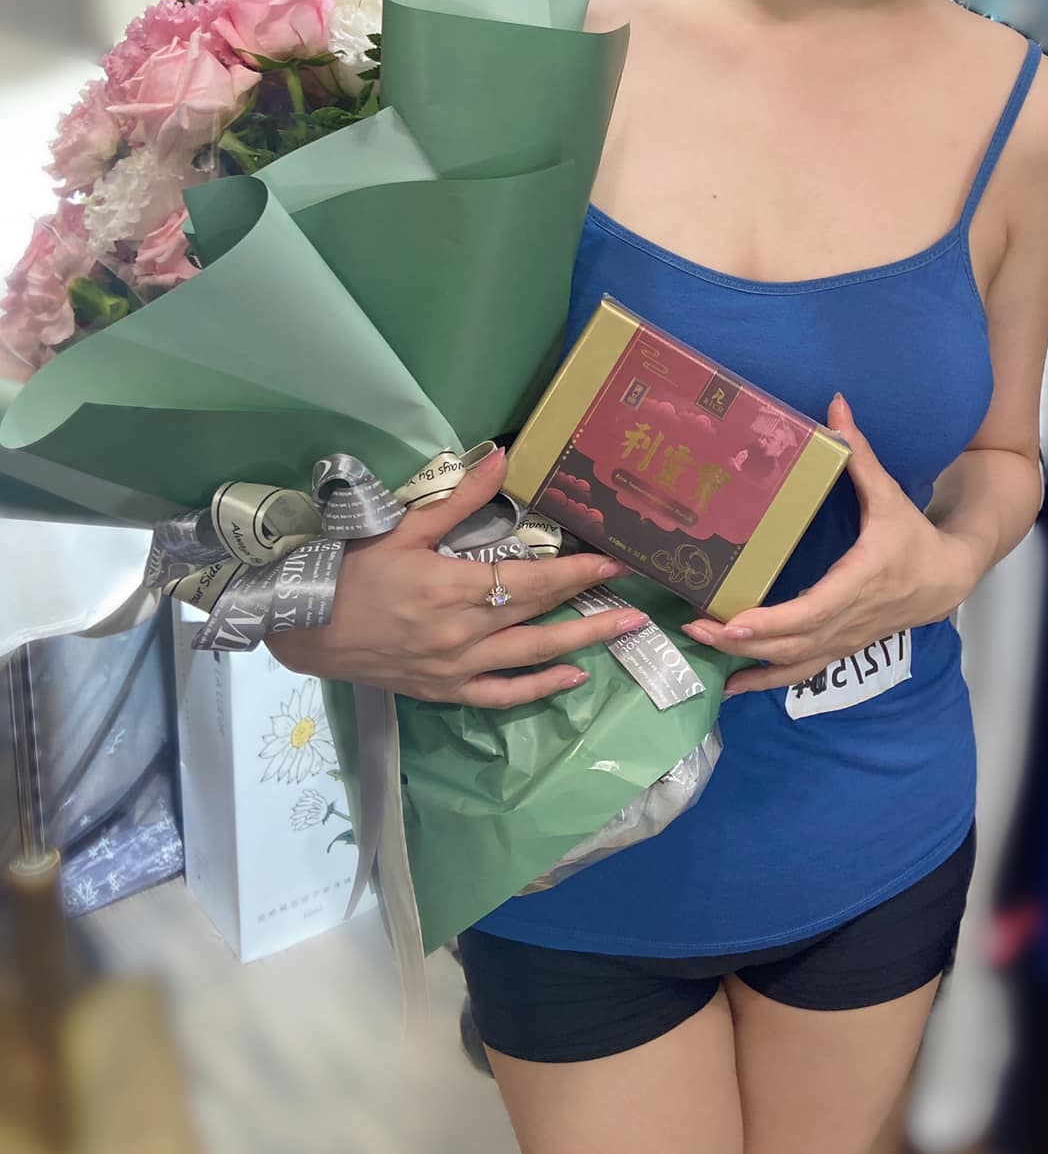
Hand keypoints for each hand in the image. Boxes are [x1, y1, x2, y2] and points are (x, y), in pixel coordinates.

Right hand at [268, 445, 644, 709]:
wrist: (306, 627)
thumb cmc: (353, 571)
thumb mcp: (405, 527)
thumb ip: (460, 497)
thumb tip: (503, 458)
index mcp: (453, 587)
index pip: (532, 579)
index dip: (578, 569)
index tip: (614, 559)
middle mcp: (463, 632)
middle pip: (540, 614)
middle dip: (592, 601)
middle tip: (636, 594)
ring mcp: (456, 667)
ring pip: (533, 657)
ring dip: (582, 643)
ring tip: (623, 631)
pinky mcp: (445, 691)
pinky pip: (502, 695)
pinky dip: (539, 689)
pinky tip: (572, 676)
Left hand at [682, 394, 981, 698]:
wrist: (946, 579)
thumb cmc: (912, 536)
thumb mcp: (888, 494)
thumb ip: (859, 453)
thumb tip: (836, 405)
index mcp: (859, 581)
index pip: (811, 611)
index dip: (771, 622)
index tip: (733, 623)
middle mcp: (849, 619)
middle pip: (790, 642)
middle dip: (741, 640)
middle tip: (695, 629)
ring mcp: (843, 640)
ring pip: (792, 662)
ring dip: (746, 662)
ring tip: (702, 650)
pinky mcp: (839, 648)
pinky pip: (799, 672)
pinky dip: (765, 681)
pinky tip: (731, 685)